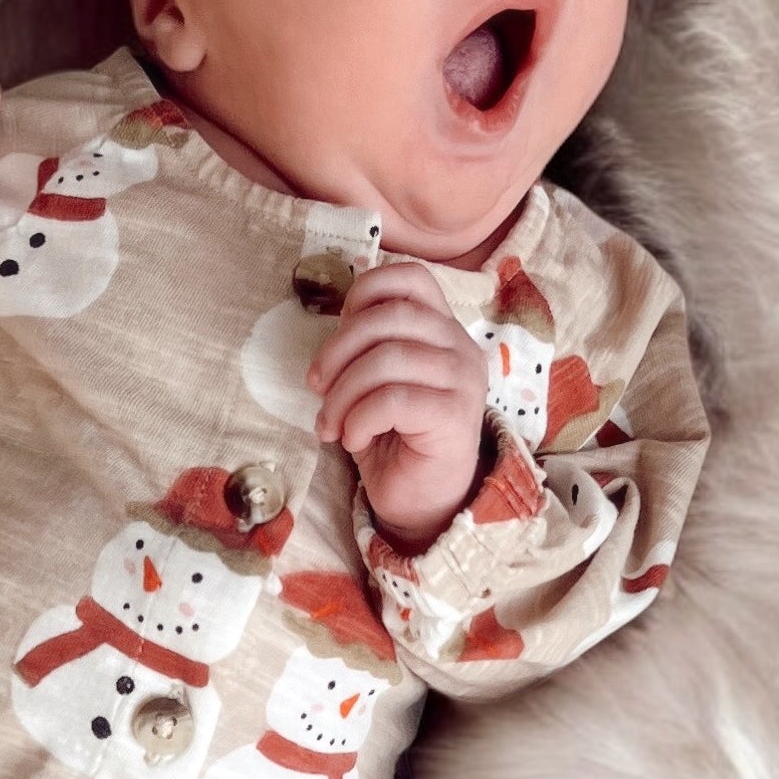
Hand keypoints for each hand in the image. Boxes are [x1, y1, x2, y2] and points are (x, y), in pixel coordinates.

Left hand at [305, 260, 489, 550]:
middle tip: (316, 386)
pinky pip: (393, 399)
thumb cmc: (392, 437)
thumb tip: (333, 323)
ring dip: (342, 394)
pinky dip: (359, 419)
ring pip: (388, 359)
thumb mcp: (372, 381)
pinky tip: (353, 439)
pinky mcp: (455, 416)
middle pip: (390, 316)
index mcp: (441, 329)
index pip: (411, 278)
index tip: (337, 329)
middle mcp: (459, 347)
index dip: (365, 291)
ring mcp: (463, 381)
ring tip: (330, 425)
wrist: (420, 500)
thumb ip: (364, 345)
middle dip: (338, 349)